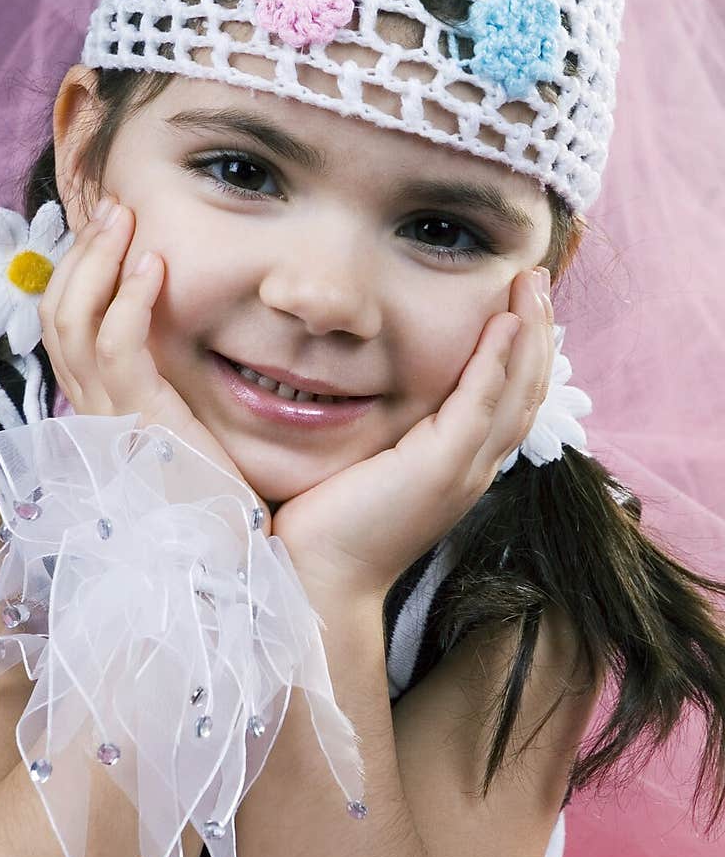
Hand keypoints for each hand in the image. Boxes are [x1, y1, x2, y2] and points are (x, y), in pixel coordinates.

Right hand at [38, 196, 268, 520]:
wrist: (230, 564)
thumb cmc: (223, 500)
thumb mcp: (192, 429)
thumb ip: (176, 388)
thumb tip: (187, 341)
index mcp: (104, 409)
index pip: (67, 327)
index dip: (78, 273)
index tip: (110, 230)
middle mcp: (94, 411)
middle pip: (56, 314)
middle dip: (80, 253)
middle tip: (113, 206)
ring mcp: (109, 418)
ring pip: (72, 321)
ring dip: (96, 261)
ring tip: (126, 217)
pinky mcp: (139, 424)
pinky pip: (116, 349)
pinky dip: (128, 301)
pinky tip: (154, 266)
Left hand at [270, 269, 554, 608]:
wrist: (320, 578)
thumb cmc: (330, 526)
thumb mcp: (369, 465)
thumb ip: (386, 430)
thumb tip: (370, 387)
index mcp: (459, 468)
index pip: (506, 400)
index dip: (521, 351)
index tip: (518, 303)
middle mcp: (473, 469)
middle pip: (525, 391)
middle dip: (536, 331)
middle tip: (535, 278)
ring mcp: (463, 470)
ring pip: (516, 392)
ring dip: (528, 333)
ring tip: (530, 283)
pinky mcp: (441, 468)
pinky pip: (481, 404)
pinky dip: (496, 360)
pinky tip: (502, 322)